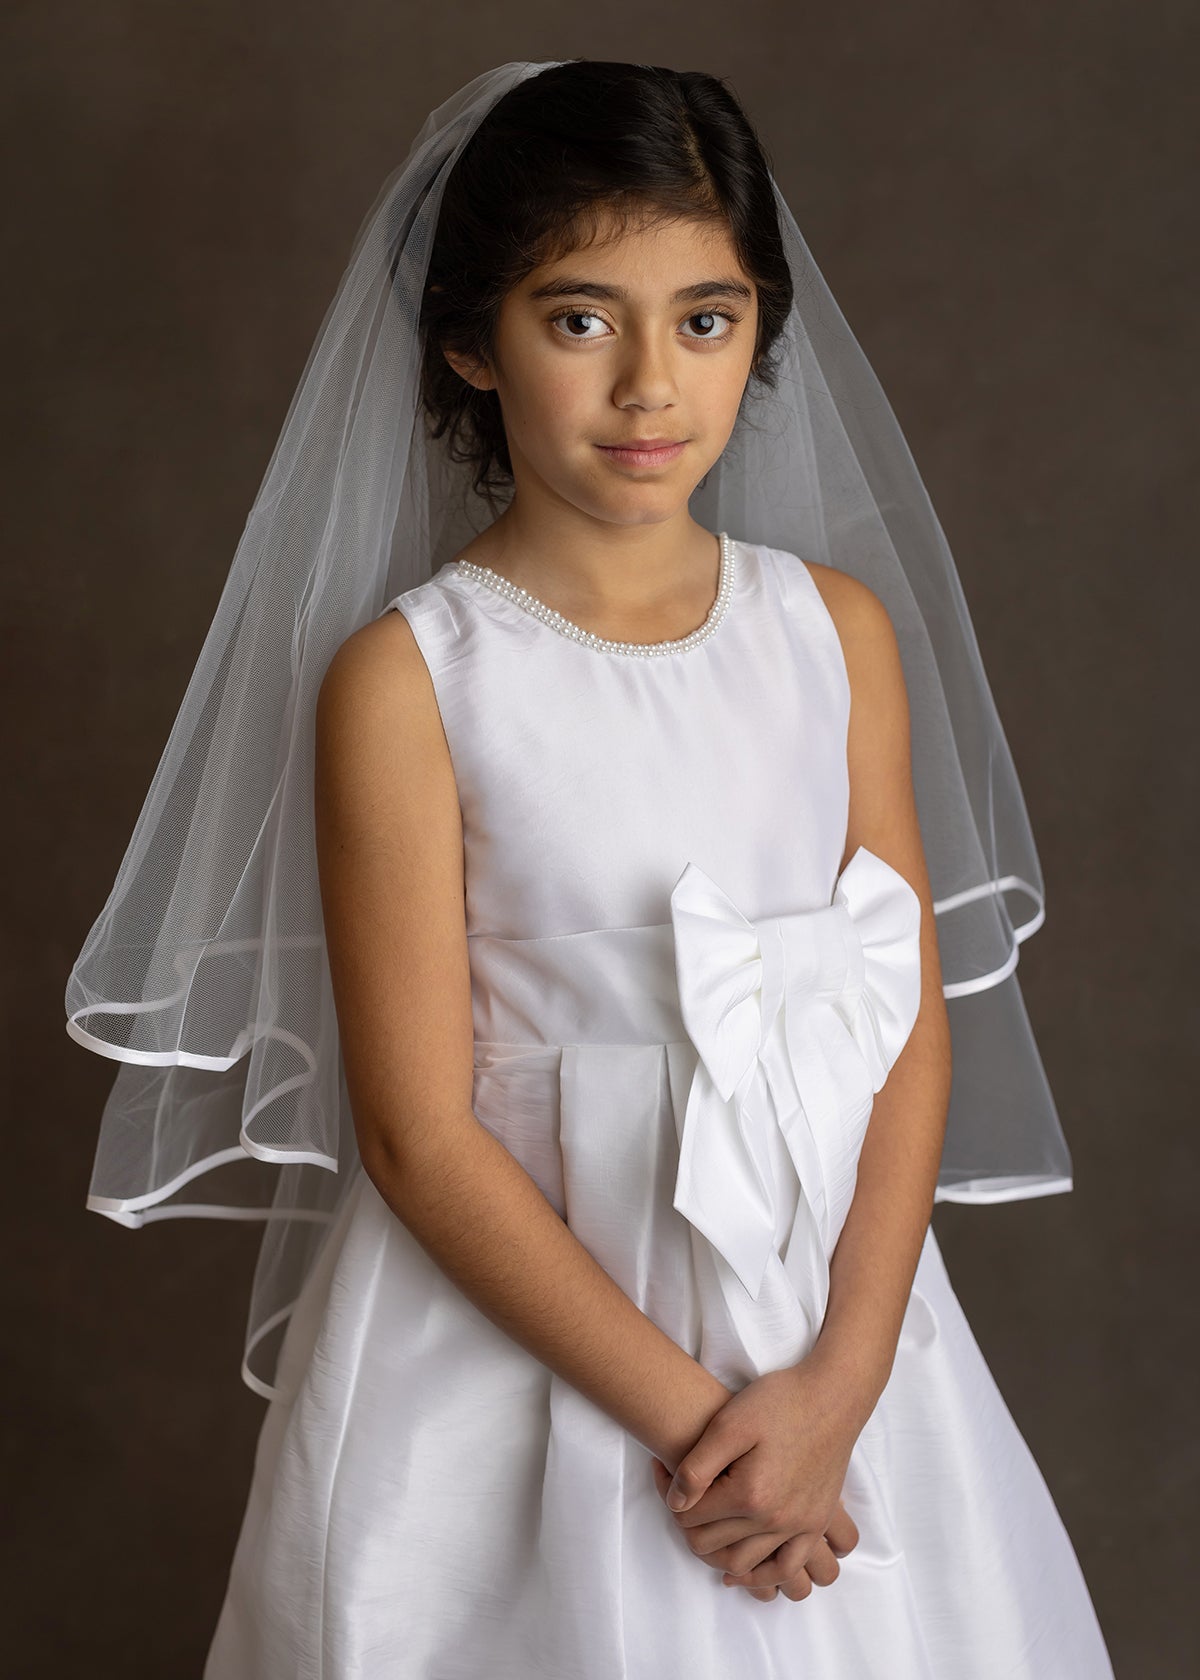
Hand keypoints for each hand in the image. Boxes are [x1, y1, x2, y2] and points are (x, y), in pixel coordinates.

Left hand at [650, 1361, 862, 1602]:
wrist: (833, 1396)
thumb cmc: (780, 1401)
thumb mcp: (729, 1422)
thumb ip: (697, 1467)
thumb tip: (675, 1503)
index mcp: (749, 1494)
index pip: (691, 1517)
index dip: (669, 1494)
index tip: (661, 1469)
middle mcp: (775, 1519)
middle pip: (710, 1544)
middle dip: (687, 1523)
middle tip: (679, 1496)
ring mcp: (799, 1527)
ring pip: (743, 1564)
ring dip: (715, 1553)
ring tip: (703, 1528)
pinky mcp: (815, 1524)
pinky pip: (786, 1569)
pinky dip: (760, 1577)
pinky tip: (742, 1569)